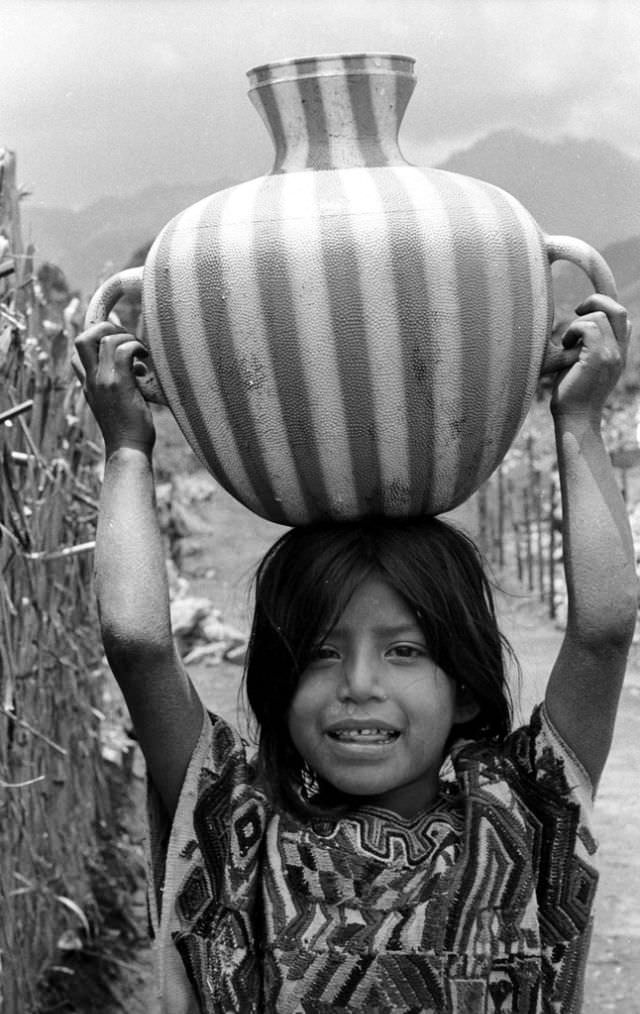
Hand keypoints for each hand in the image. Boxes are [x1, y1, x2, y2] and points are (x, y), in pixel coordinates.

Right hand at [72, 322, 155, 455]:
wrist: (128, 450)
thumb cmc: (129, 430)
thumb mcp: (119, 403)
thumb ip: (121, 385)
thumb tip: (138, 368)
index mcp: (89, 384)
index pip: (78, 352)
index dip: (96, 339)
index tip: (117, 341)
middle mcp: (91, 380)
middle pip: (83, 337)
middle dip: (106, 327)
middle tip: (127, 338)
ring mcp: (102, 381)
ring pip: (106, 339)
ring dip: (127, 337)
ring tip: (141, 351)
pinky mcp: (118, 384)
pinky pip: (123, 351)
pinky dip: (136, 347)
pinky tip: (146, 357)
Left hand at [547, 295, 630, 418]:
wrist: (575, 419)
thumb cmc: (571, 396)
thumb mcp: (583, 366)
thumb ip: (587, 347)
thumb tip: (575, 329)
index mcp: (619, 352)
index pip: (622, 319)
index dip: (606, 305)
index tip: (583, 308)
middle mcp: (621, 351)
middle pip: (617, 309)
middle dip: (594, 303)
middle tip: (575, 313)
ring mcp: (613, 353)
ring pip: (600, 316)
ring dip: (578, 323)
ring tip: (568, 342)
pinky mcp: (599, 357)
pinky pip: (587, 326)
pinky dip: (573, 331)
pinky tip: (566, 347)